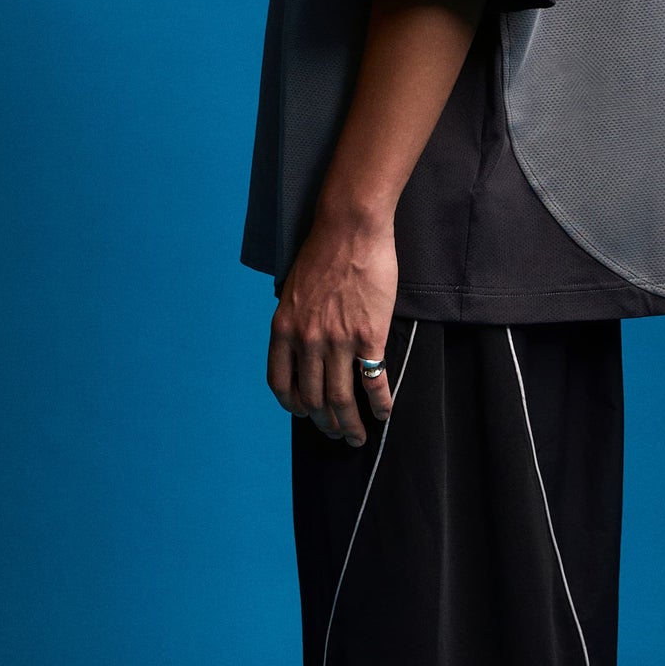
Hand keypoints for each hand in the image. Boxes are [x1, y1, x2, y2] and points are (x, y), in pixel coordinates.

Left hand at [268, 207, 396, 443]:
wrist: (350, 229)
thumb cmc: (324, 253)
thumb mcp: (293, 290)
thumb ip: (295, 321)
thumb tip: (302, 345)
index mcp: (284, 329)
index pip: (281, 384)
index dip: (293, 406)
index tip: (304, 414)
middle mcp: (306, 341)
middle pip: (313, 399)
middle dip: (326, 424)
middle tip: (338, 435)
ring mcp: (337, 341)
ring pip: (341, 399)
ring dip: (351, 425)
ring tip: (358, 436)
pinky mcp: (368, 336)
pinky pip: (373, 382)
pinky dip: (379, 404)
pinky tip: (383, 414)